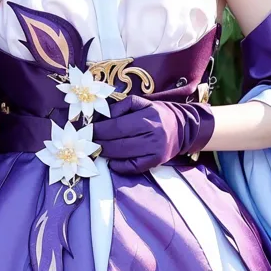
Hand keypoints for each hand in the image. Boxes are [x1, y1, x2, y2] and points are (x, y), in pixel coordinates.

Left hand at [92, 94, 214, 174]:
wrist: (183, 128)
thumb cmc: (158, 113)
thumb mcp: (142, 102)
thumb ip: (122, 106)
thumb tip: (102, 116)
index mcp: (148, 117)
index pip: (118, 126)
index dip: (100, 129)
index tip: (87, 130)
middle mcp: (153, 134)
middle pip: (119, 142)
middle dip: (99, 142)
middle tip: (87, 141)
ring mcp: (155, 150)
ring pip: (124, 155)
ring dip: (106, 153)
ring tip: (96, 149)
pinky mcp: (156, 162)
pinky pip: (133, 167)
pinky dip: (119, 166)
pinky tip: (111, 161)